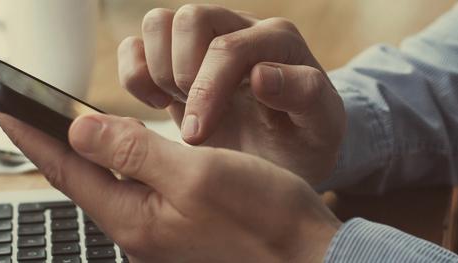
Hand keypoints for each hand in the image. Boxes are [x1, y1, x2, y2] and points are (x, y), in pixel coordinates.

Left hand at [0, 109, 341, 262]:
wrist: (310, 260)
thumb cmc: (265, 221)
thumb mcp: (196, 174)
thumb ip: (134, 150)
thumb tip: (78, 129)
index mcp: (133, 218)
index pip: (65, 168)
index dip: (30, 132)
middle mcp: (137, 230)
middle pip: (78, 177)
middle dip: (46, 140)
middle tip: (18, 107)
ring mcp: (158, 233)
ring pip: (105, 182)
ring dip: (79, 150)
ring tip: (56, 122)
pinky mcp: (181, 230)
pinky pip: (134, 189)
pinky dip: (117, 160)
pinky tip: (119, 150)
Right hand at [117, 5, 344, 183]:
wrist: (284, 158)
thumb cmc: (304, 142)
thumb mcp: (322, 127)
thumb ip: (305, 95)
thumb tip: (261, 74)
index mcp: (279, 40)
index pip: (228, 47)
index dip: (207, 89)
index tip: (200, 135)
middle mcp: (239, 28)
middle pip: (189, 19)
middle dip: (182, 75)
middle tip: (197, 120)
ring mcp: (203, 39)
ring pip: (158, 23)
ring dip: (158, 71)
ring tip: (179, 106)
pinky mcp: (174, 58)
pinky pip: (135, 44)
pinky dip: (135, 74)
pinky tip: (158, 103)